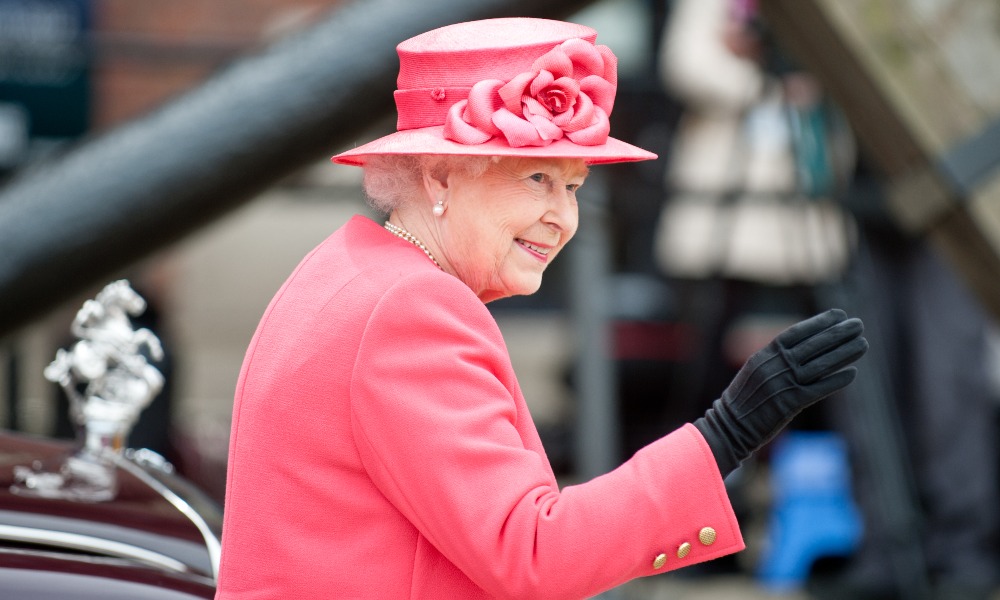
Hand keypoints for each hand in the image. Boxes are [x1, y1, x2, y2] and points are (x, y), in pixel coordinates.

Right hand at [694, 309, 867, 476]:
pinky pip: (818, 389)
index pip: (796, 333)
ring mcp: (783, 384)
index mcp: (764, 355)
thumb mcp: (754, 370)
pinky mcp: (790, 403)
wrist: (729, 426)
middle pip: (813, 346)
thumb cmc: (742, 399)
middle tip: (858, 324)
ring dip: (844, 353)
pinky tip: (852, 373)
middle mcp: (774, 366)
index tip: (839, 314)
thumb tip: (800, 348)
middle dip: (838, 334)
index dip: (819, 322)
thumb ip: (775, 359)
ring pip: (820, 365)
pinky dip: (836, 380)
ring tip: (863, 344)